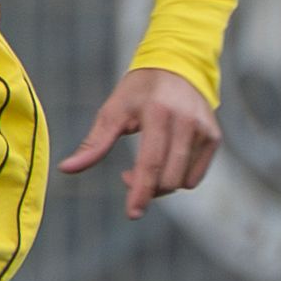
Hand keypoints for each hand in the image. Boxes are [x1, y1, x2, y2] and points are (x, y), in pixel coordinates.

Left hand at [59, 64, 219, 214]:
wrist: (176, 67)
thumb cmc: (138, 92)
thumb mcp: (112, 111)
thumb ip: (94, 144)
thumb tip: (66, 169)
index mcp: (159, 114)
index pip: (151, 162)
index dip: (141, 191)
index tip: (132, 213)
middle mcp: (187, 123)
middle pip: (169, 177)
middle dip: (146, 188)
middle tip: (127, 176)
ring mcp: (205, 131)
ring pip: (183, 180)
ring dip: (160, 185)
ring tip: (145, 167)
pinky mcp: (214, 138)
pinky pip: (195, 176)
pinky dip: (176, 178)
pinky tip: (163, 164)